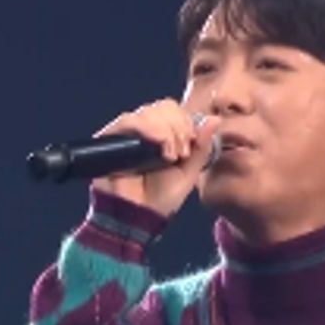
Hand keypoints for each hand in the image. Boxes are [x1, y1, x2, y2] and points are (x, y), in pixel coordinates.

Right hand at [90, 99, 220, 216]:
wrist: (138, 217)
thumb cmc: (161, 199)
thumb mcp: (188, 172)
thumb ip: (201, 147)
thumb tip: (214, 119)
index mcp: (164, 136)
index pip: (175, 110)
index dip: (186, 122)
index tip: (191, 146)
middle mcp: (145, 132)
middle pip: (164, 107)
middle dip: (179, 126)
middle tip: (181, 153)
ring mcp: (127, 135)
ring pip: (148, 111)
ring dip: (166, 130)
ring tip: (170, 155)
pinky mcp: (109, 140)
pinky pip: (127, 121)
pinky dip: (147, 127)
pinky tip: (159, 144)